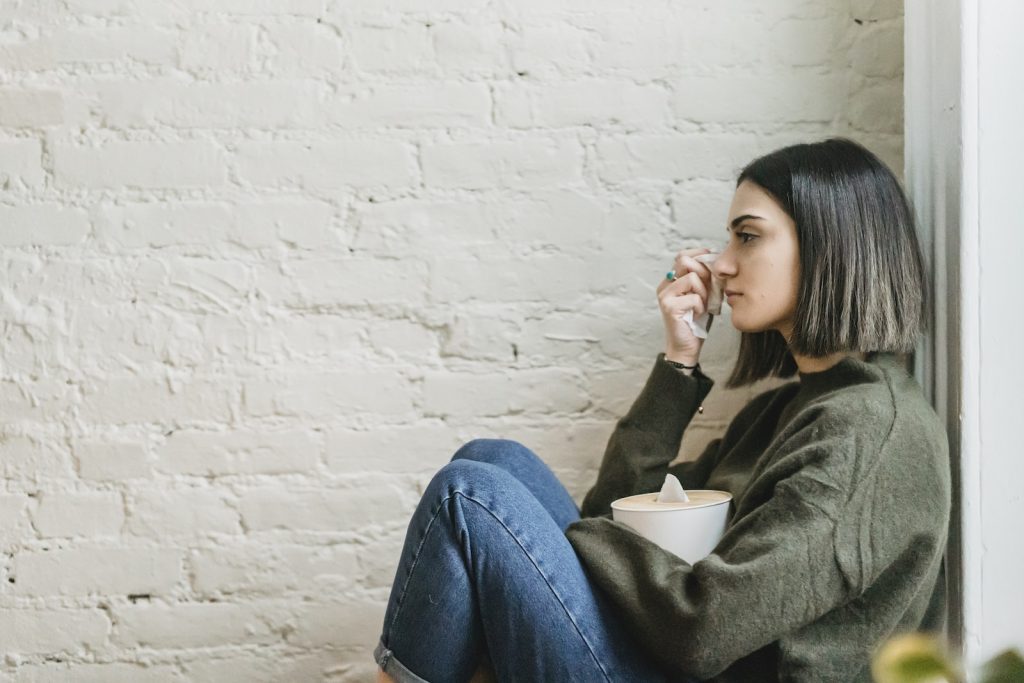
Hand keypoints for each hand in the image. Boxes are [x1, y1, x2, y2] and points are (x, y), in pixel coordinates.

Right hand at [657, 247, 713, 364]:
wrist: (687, 346)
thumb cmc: (697, 321)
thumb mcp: (704, 294)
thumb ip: (706, 278)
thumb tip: (715, 260)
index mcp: (672, 280)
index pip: (682, 255)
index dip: (699, 256)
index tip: (712, 266)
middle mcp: (665, 285)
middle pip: (684, 261)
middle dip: (703, 272)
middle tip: (709, 287)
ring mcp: (664, 295)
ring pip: (691, 278)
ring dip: (704, 292)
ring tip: (703, 304)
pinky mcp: (669, 307)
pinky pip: (693, 297)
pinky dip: (701, 306)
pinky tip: (698, 314)